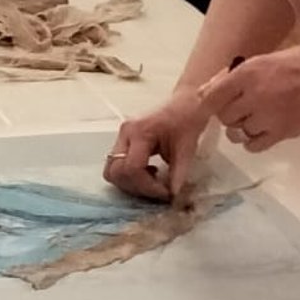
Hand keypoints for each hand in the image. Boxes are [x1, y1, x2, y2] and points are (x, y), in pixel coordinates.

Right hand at [104, 87, 214, 203]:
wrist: (185, 104)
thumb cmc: (187, 121)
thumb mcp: (186, 149)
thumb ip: (178, 174)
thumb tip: (172, 196)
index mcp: (140, 132)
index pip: (131, 168)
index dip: (147, 186)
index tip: (165, 193)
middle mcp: (125, 133)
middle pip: (115, 171)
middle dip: (136, 187)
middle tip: (157, 190)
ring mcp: (121, 136)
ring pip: (112, 170)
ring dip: (131, 182)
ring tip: (152, 180)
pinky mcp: (123, 140)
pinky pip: (117, 165)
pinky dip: (130, 175)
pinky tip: (148, 172)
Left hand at [193, 41, 299, 154]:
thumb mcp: (270, 59)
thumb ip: (239, 75)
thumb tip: (210, 89)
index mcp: (250, 71)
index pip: (212, 95)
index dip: (208, 103)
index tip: (209, 107)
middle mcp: (255, 94)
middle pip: (225, 116)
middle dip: (230, 114)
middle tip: (244, 107)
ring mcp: (269, 116)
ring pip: (238, 133)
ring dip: (243, 128)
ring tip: (259, 118)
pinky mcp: (283, 133)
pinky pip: (254, 146)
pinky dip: (255, 141)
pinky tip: (266, 130)